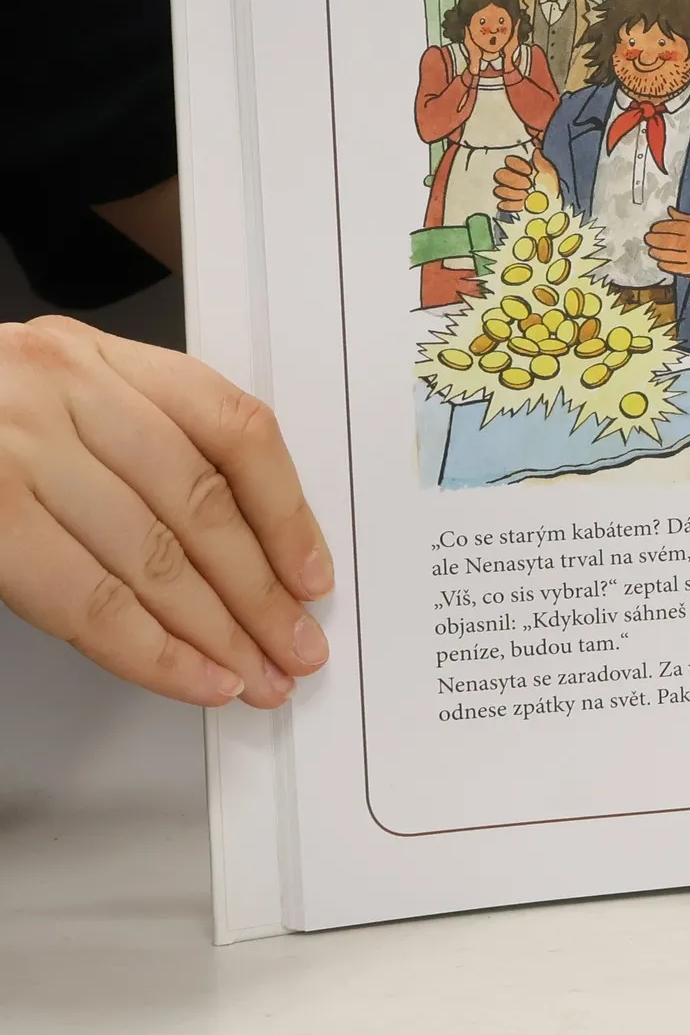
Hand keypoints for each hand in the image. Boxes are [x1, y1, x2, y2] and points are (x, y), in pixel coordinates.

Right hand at [0, 319, 332, 707]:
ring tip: (256, 677)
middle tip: (297, 648)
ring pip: (153, 556)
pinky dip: (148, 649)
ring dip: (216, 631)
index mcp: (94, 357)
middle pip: (200, 504)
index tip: (313, 574)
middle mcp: (60, 389)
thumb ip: (131, 452)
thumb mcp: (47, 404)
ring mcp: (13, 450)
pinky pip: (87, 598)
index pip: (232, 428)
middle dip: (260, 592)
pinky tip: (189, 677)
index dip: (287, 510)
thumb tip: (237, 554)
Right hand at [492, 148, 559, 212]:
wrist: (554, 204)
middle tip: (528, 185)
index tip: (529, 171)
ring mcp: (508, 191)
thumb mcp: (549, 172)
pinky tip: (522, 204)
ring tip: (526, 196)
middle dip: (514, 180)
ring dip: (513, 193)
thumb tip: (536, 150)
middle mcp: (511, 177)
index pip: (509, 161)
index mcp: (520, 167)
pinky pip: (503, 204)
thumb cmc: (551, 185)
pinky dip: (512, 204)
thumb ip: (540, 162)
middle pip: (500, 175)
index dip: (518, 166)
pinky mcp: (509, 204)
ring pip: (500, 190)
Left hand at [645, 207, 689, 275]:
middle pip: (669, 242)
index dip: (660, 228)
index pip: (672, 228)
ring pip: (671, 255)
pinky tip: (660, 263)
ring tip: (651, 251)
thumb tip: (669, 209)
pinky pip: (678, 267)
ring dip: (659, 253)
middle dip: (656, 240)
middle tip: (648, 239)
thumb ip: (681, 216)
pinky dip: (668, 266)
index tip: (653, 229)